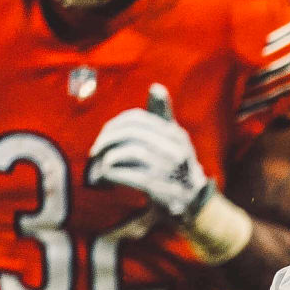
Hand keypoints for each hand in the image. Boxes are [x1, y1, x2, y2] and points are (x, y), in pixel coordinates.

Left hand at [88, 83, 208, 217]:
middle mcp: (176, 147)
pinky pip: (129, 174)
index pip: (138, 119)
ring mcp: (170, 168)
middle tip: (95, 152)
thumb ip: (162, 115)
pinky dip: (112, 174)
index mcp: (175, 133)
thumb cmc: (176, 166)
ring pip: (129, 152)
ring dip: (108, 158)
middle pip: (132, 134)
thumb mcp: (173, 139)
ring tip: (99, 166)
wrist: (193, 203)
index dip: (115, 125)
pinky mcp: (160, 188)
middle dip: (108, 140)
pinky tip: (106, 177)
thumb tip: (156, 87)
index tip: (104, 136)